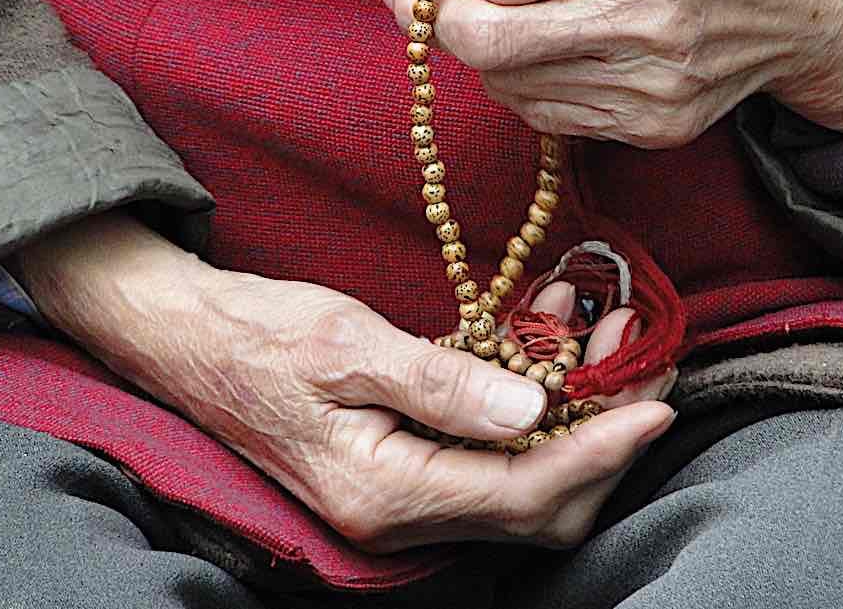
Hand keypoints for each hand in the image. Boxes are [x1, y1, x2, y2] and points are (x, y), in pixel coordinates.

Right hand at [15, 212, 675, 552]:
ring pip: (522, 480)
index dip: (600, 449)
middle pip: (538, 502)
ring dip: (575, 416)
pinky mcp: (403, 462)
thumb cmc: (256, 333)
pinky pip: (488, 450)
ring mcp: (402, 492)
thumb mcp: (346, 343)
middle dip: (603, 436)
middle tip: (643, 357)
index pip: (523, 489)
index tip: (656, 402)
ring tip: (606, 336)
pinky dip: (531, 403)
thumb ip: (441, 382)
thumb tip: (531, 407)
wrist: (185, 337)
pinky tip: (546, 335)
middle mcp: (401, 510)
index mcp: (385, 491)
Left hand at [378, 0, 842, 147]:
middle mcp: (649, 26)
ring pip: (509, 85)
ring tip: (492, 11)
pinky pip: (548, 115)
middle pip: (489, 43)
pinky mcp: (656, 126)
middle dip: (432, 19)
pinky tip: (534, 46)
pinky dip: (519, 81)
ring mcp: (652, 89)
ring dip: (479, 48)